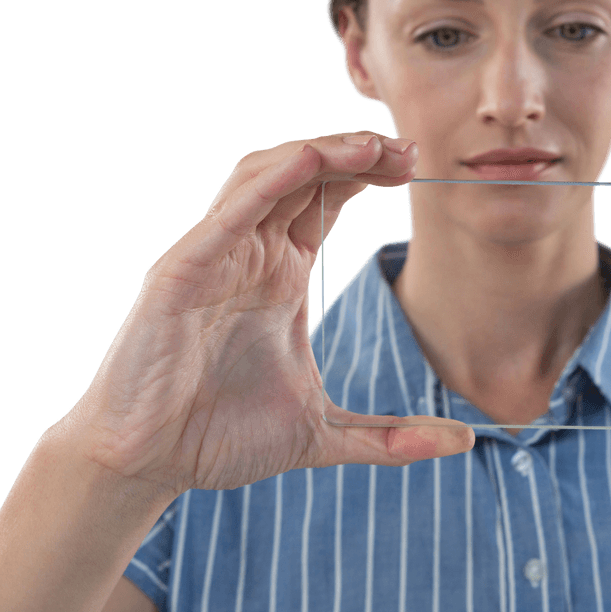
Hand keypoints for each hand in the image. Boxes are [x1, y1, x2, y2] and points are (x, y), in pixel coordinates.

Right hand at [58, 132, 474, 497]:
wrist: (149, 464)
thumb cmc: (220, 437)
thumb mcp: (324, 433)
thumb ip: (390, 436)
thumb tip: (461, 441)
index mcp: (280, 275)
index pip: (327, 200)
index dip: (369, 175)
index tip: (417, 167)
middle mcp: (249, 255)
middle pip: (303, 176)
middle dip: (356, 154)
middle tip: (407, 149)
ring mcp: (214, 258)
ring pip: (263, 176)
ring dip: (317, 152)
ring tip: (369, 147)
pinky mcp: (181, 273)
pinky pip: (225, 213)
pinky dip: (266, 182)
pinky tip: (307, 161)